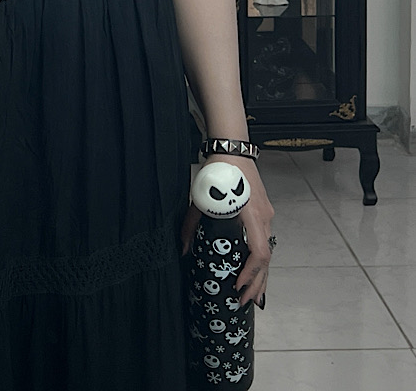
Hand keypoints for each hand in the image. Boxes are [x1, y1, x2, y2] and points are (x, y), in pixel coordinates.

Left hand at [181, 156, 274, 308]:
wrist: (232, 150)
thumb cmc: (217, 173)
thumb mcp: (200, 200)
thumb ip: (191, 226)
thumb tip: (184, 250)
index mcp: (250, 216)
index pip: (259, 252)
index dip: (251, 273)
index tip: (239, 286)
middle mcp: (264, 218)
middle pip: (267, 259)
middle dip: (257, 283)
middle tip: (246, 302)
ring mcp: (267, 214)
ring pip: (268, 251)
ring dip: (261, 274)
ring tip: (253, 295)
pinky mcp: (264, 210)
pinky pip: (265, 240)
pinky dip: (260, 259)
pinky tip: (255, 270)